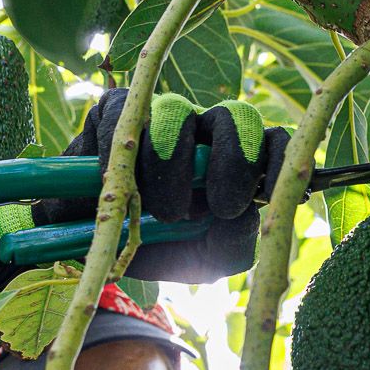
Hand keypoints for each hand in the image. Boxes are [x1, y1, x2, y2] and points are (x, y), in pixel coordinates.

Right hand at [33, 90, 288, 281]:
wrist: (92, 245)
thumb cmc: (156, 246)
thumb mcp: (202, 259)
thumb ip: (234, 245)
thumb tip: (246, 215)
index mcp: (233, 161)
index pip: (272, 140)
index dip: (276, 159)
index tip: (266, 197)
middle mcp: (203, 131)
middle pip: (236, 116)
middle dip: (234, 161)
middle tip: (221, 207)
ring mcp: (159, 114)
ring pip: (179, 110)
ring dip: (174, 164)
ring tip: (167, 213)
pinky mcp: (114, 111)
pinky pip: (125, 110)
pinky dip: (123, 149)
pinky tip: (121, 183)